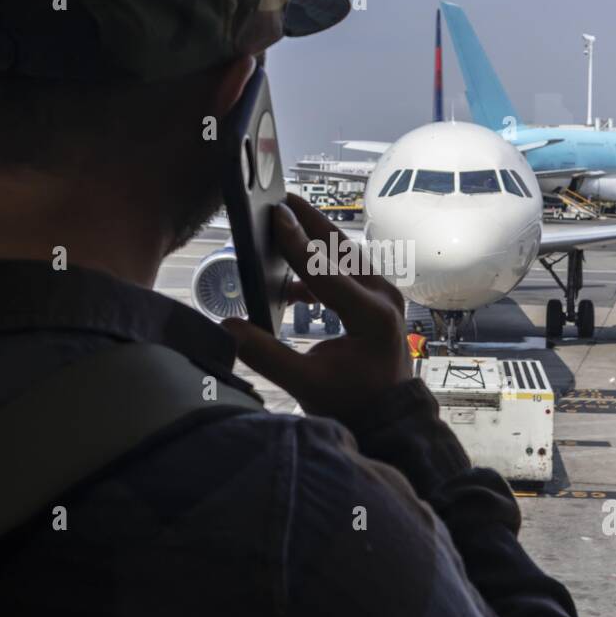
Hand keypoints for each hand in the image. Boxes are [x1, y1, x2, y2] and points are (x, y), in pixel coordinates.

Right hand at [222, 194, 409, 424]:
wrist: (388, 420)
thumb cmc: (352, 403)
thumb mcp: (304, 383)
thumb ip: (265, 354)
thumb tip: (228, 327)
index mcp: (372, 316)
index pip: (327, 270)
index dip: (297, 241)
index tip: (275, 213)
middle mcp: (384, 298)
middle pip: (342, 250)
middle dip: (311, 222)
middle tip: (282, 197)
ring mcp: (384, 297)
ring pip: (346, 257)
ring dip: (316, 240)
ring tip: (284, 222)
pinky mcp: (378, 301)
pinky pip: (347, 273)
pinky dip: (320, 267)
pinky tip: (292, 281)